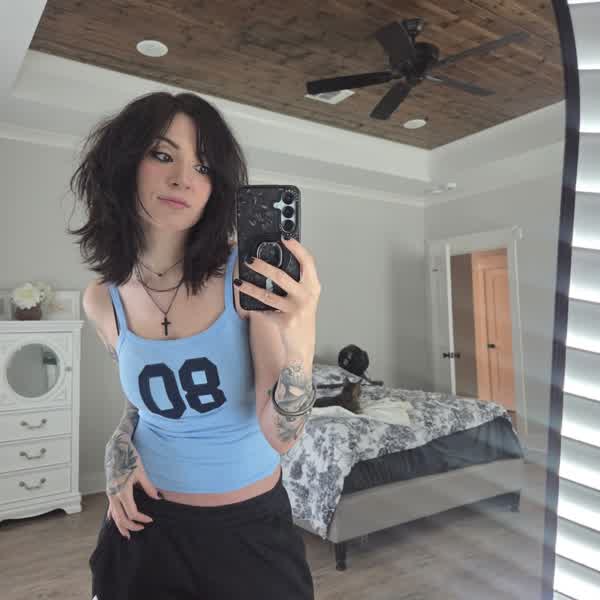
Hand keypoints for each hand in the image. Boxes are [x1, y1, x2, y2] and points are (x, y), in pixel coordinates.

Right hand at [104, 436, 159, 538]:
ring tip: (127, 534)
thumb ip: (149, 487)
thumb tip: (157, 498)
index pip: (132, 513)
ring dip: (120, 526)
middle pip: (120, 518)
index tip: (150, 520)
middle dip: (131, 526)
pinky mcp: (109, 491)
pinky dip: (114, 517)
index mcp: (122, 491)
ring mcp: (110, 493)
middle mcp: (114, 495)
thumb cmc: (130, 458)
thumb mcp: (142, 471)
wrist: (116, 448)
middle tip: (141, 529)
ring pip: (113, 515)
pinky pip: (110, 508)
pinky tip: (117, 521)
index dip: (141, 519)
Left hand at [236, 237, 320, 356]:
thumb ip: (297, 282)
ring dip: (250, 287)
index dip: (296, 248)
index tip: (284, 238)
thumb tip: (274, 263)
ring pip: (268, 294)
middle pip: (282, 276)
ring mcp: (296, 309)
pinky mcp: (286, 321)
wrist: (302, 346)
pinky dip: (253, 306)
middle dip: (263, 266)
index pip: (308, 262)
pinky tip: (246, 302)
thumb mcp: (305, 297)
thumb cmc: (301, 318)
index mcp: (313, 286)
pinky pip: (264, 310)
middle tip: (250, 260)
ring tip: (240, 282)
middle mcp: (307, 296)